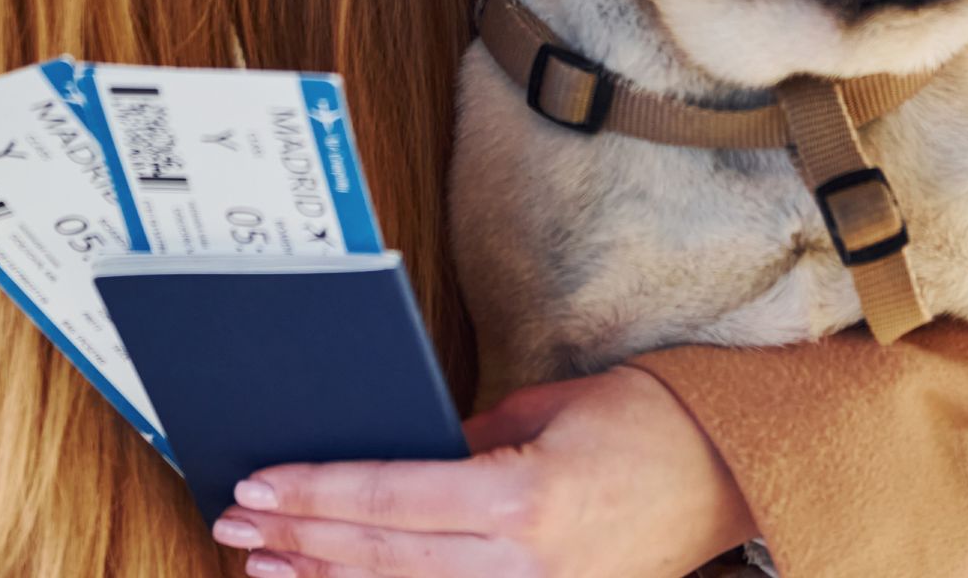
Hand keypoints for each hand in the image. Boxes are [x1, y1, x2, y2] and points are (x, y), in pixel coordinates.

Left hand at [212, 366, 756, 576]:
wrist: (733, 474)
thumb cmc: (651, 421)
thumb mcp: (550, 406)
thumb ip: (468, 439)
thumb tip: (401, 459)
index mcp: (524, 500)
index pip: (391, 499)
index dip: (316, 494)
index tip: (257, 486)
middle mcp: (525, 564)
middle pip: (384, 557)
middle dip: (299, 540)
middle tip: (234, 524)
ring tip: (265, 567)